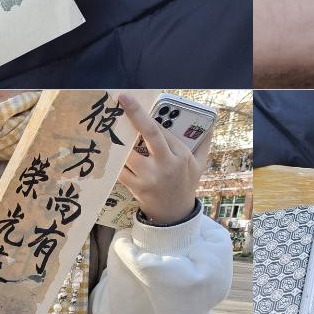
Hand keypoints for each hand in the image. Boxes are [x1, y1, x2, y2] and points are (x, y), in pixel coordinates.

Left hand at [119, 95, 209, 224]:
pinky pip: (119, 169)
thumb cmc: (186, 184)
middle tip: (123, 98)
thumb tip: (209, 123)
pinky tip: (104, 147)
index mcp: (181, 155)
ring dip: (118, 137)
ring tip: (106, 124)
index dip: (147, 116)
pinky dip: (111, 159)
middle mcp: (165, 164)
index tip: (135, 103)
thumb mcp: (199, 164)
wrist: (174, 214)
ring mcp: (149, 176)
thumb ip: (204, 143)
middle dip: (136, 114)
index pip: (163, 130)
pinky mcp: (135, 186)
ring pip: (129, 152)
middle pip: (150, 133)